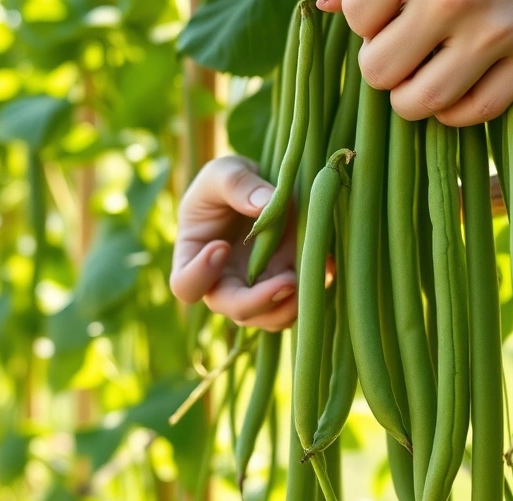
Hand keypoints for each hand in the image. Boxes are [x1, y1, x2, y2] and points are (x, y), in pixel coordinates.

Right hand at [170, 156, 298, 331]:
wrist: (262, 188)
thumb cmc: (230, 181)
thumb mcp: (225, 171)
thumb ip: (237, 185)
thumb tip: (263, 207)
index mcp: (194, 257)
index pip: (185, 285)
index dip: (200, 275)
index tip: (221, 246)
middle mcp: (224, 282)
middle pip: (234, 309)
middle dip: (260, 302)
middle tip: (286, 281)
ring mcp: (257, 288)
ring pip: (269, 318)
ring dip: (290, 307)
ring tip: (310, 277)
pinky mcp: (286, 285)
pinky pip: (298, 304)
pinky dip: (315, 291)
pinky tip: (327, 266)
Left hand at [317, 0, 512, 126]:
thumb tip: (321, 5)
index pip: (357, 17)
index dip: (367, 22)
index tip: (391, 12)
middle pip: (379, 69)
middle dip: (385, 65)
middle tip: (408, 47)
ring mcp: (501, 30)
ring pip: (419, 103)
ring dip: (413, 98)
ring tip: (426, 74)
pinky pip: (472, 113)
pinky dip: (454, 110)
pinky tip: (460, 84)